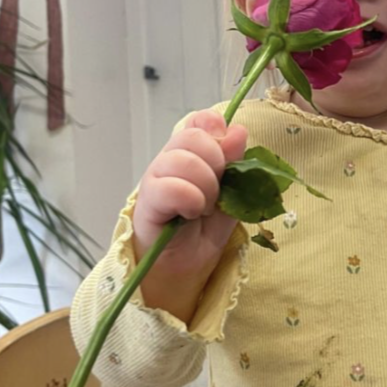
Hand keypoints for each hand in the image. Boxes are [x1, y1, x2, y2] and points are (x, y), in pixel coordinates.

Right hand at [133, 110, 247, 279]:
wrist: (183, 266)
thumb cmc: (204, 229)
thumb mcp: (231, 194)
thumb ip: (236, 164)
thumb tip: (238, 131)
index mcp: (193, 152)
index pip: (200, 120)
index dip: (217, 128)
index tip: (229, 150)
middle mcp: (171, 158)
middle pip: (193, 136)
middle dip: (216, 163)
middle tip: (218, 192)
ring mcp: (156, 177)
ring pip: (182, 159)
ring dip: (204, 186)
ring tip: (205, 207)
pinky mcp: (147, 201)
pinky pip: (169, 187)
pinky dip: (189, 199)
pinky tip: (191, 213)